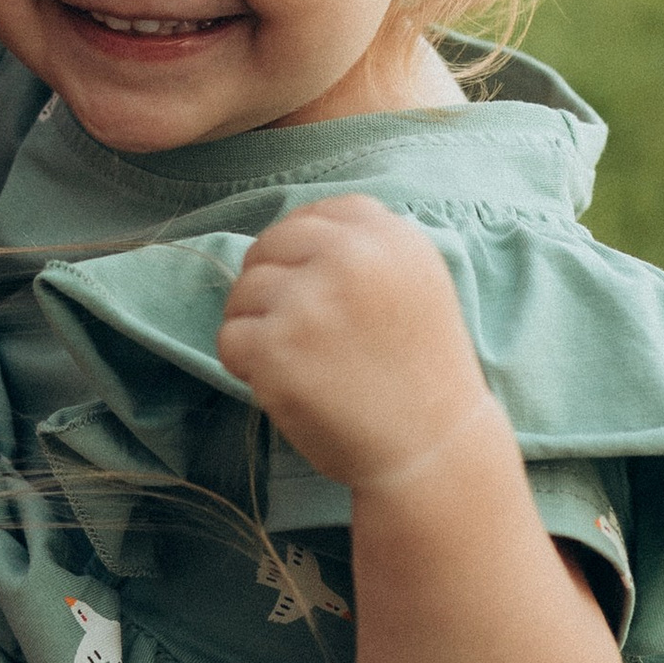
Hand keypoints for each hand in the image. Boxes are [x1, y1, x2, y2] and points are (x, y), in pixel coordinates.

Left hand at [216, 195, 498, 494]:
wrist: (433, 448)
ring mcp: (308, 300)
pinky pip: (230, 339)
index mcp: (387, 236)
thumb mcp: (414, 283)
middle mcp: (348, 257)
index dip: (302, 253)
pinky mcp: (275, 347)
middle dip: (272, 286)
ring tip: (302, 363)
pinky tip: (287, 385)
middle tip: (301, 333)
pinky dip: (246, 366)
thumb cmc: (419, 372)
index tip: (315, 289)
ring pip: (243, 292)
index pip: (314, 214)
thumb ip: (362, 248)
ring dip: (258, 328)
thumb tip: (291, 234)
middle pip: (270, 245)